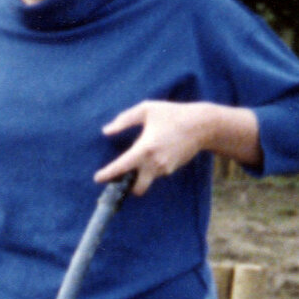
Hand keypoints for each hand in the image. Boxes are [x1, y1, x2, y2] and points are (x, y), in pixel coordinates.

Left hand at [98, 98, 259, 191]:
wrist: (201, 125)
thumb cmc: (172, 114)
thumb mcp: (146, 110)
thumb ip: (124, 120)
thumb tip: (106, 131)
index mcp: (145, 148)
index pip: (122, 167)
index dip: (107, 174)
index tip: (97, 178)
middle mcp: (154, 163)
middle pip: (136, 188)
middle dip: (127, 187)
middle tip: (119, 179)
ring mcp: (164, 169)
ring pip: (146, 180)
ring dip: (139, 176)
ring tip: (137, 161)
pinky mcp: (171, 169)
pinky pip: (156, 173)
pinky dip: (150, 169)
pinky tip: (154, 154)